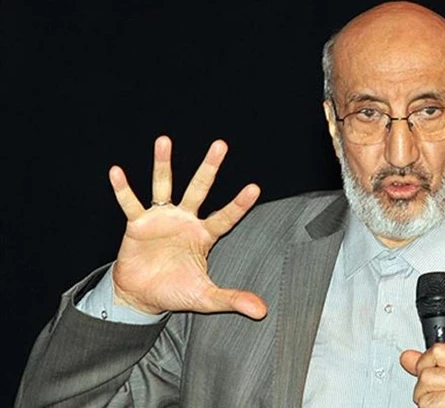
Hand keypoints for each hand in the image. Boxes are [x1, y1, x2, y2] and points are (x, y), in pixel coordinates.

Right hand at [108, 135, 266, 318]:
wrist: (142, 296)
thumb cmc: (176, 292)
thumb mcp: (206, 297)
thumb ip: (232, 298)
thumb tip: (261, 311)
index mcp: (204, 235)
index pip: (226, 216)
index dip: (239, 204)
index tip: (254, 188)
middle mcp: (185, 220)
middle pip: (200, 189)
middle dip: (209, 167)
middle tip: (221, 145)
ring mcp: (162, 218)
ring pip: (164, 186)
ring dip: (163, 164)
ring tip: (164, 141)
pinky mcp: (137, 224)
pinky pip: (130, 203)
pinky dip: (123, 189)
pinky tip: (116, 172)